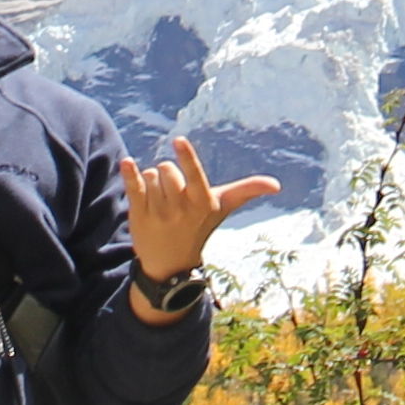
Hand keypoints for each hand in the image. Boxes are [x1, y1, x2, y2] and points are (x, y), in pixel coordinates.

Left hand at [126, 135, 282, 300]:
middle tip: (173, 195)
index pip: (193, 174)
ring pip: (150, 175)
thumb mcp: (223, 209)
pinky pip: (133, 187)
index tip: (179, 141)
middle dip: (168, 174)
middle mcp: (181, 209)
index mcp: (203, 202)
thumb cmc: (200, 227)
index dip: (186, 157)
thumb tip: (277, 185)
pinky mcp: (139, 216)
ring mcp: (159, 213)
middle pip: (166, 168)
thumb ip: (247, 191)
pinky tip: (127, 163)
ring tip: (160, 202)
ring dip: (152, 182)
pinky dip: (129, 173)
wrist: (171, 264)